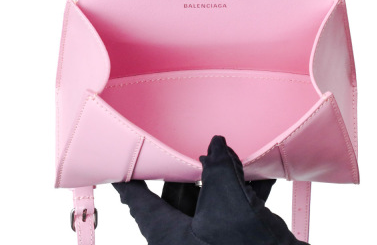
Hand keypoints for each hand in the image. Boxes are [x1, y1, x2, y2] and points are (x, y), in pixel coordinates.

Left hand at [113, 136, 307, 244]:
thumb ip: (221, 168)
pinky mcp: (232, 237)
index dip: (129, 180)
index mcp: (170, 236)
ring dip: (223, 177)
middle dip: (192, 168)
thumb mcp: (230, 203)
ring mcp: (210, 238)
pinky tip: (257, 174)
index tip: (116, 165)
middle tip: (195, 147)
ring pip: (207, 198)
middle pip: (179, 193)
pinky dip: (242, 189)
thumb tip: (216, 144)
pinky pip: (230, 206)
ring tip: (232, 157)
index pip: (140, 202)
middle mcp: (185, 238)